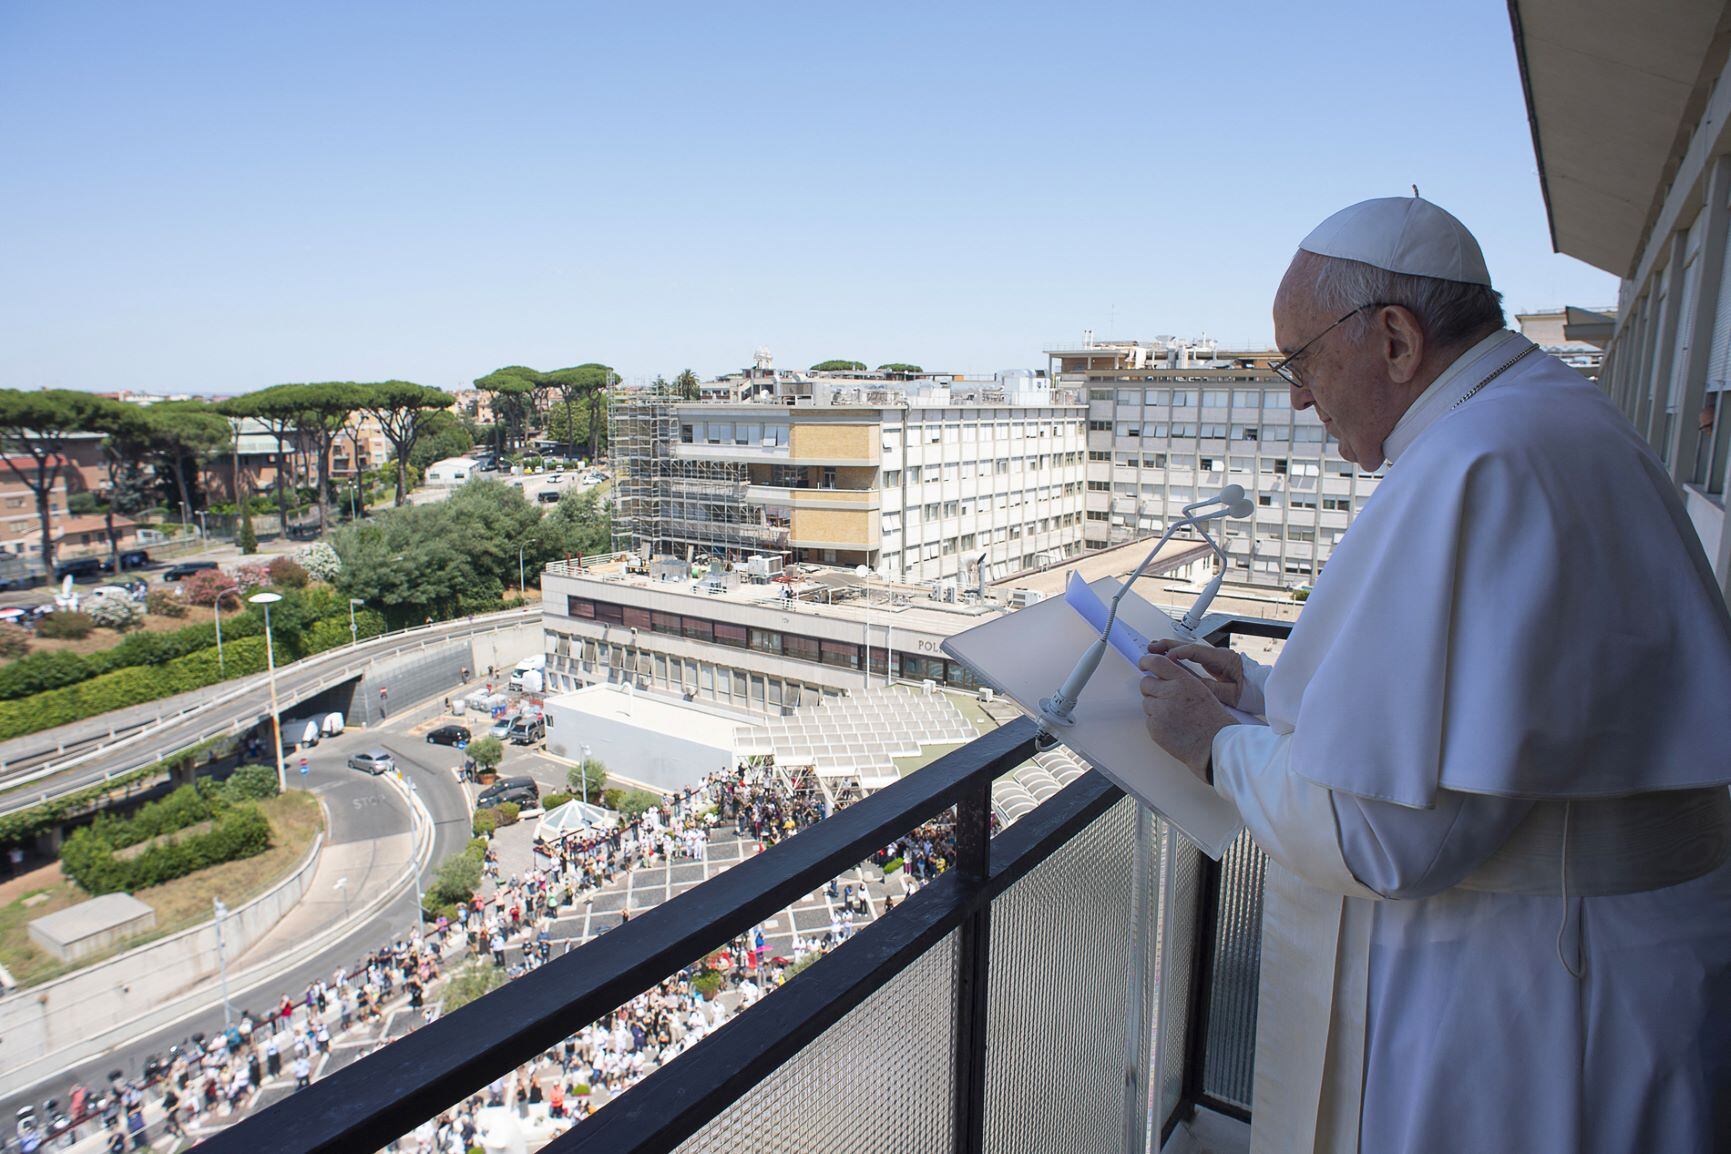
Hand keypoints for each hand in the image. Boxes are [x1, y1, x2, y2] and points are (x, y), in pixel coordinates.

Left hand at [1138, 652, 1236, 782]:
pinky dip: (1157, 722)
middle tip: (1164, 697)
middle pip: (1145, 683)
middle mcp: (1169, 694)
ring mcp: (1160, 712)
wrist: (1214, 745)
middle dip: (1151, 688)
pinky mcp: (1155, 728)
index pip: (1157, 662)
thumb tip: (1161, 673)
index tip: (1143, 664)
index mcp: (1183, 681)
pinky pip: (1149, 720)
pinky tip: (1172, 726)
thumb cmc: (1211, 719)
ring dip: (1155, 707)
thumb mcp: (1200, 689)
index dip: (1146, 661)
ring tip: (1174, 715)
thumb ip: (1180, 679)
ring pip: (1146, 702)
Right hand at [1145, 639, 1245, 708]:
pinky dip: (1178, 655)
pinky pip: (1192, 656)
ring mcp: (1215, 657)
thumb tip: (1189, 683)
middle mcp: (1218, 654)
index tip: (1165, 658)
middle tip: (1151, 647)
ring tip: (1154, 649)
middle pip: (1189, 646)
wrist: (1263, 691)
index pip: (1195, 651)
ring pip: (1189, 649)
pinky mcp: (1213, 663)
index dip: (1178, 653)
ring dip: (1171, 649)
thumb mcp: (1230, 695)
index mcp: (1223, 659)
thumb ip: (1210, 688)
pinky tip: (1167, 658)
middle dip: (1168, 645)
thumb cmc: (1251, 693)